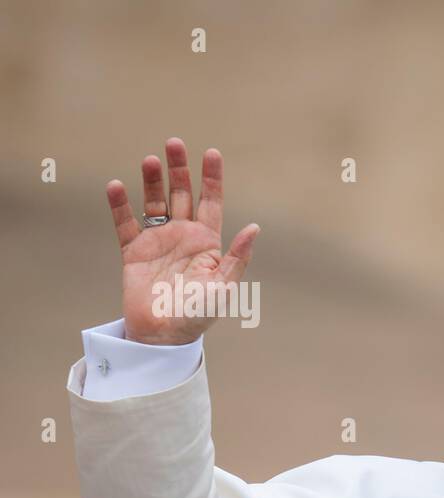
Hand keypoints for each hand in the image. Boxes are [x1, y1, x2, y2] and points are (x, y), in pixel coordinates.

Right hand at [105, 138, 259, 344]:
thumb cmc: (200, 315)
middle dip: (179, 169)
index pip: (212, 202)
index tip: (211, 152)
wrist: (165, 336)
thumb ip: (238, 257)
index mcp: (208, 242)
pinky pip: (125, 223)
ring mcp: (158, 241)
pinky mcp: (134, 252)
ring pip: (154, 202)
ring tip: (150, 160)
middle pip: (181, 194)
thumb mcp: (225, 287)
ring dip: (152, 181)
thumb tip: (254, 227)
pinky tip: (116, 186)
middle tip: (174, 143)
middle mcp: (183, 236)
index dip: (212, 178)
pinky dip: (120, 205)